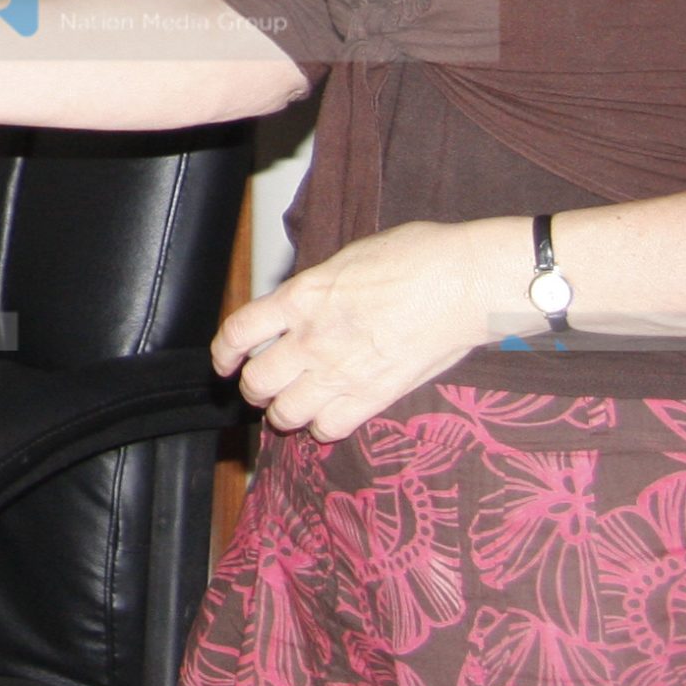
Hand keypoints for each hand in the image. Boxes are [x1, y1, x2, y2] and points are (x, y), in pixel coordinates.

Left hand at [212, 220, 523, 441]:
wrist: (461, 282)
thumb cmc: (416, 257)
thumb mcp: (349, 257)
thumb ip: (318, 288)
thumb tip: (305, 303)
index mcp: (303, 295)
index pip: (240, 331)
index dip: (224, 353)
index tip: (225, 362)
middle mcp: (312, 338)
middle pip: (257, 383)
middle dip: (255, 388)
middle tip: (265, 386)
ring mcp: (340, 372)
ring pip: (285, 414)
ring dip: (284, 413)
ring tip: (293, 407)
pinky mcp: (372, 398)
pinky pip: (328, 429)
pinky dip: (322, 428)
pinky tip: (329, 417)